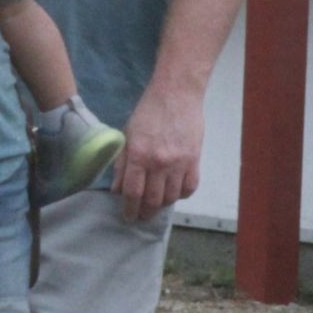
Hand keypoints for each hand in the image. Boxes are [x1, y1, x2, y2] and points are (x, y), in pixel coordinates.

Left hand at [112, 80, 203, 220]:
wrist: (176, 95)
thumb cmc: (147, 113)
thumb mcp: (127, 136)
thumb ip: (122, 164)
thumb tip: (117, 189)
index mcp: (138, 155)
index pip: (133, 193)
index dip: (129, 209)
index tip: (128, 217)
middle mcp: (159, 163)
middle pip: (153, 200)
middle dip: (145, 212)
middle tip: (141, 216)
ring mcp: (180, 163)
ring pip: (172, 197)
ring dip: (163, 205)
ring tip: (156, 205)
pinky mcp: (195, 160)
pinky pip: (190, 188)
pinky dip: (182, 195)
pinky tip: (174, 193)